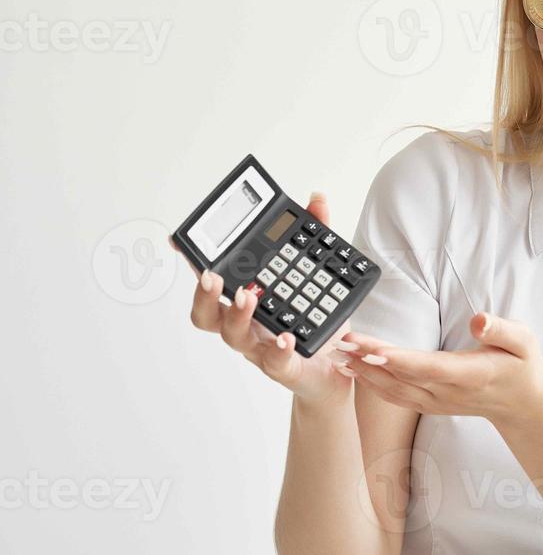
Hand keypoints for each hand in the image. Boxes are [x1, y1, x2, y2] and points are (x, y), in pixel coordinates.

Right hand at [172, 191, 350, 405]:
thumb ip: (317, 233)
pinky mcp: (286, 367)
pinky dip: (279, 350)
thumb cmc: (316, 319)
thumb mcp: (320, 271)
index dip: (193, 264)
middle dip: (204, 294)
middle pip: (208, 315)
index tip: (179, 242)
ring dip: (238, 315)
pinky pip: (275, 362)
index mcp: (247, 301)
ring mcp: (262, 347)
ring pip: (234, 336)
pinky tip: (286, 337)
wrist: (338, 367)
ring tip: (249, 296)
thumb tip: (316, 199)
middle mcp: (247, 325)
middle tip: (211, 276)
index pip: (213, 282)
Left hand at [338, 313, 542, 428]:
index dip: (398, 359)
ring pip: (393, 388)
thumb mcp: (524, 341)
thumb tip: (479, 319)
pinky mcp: (429, 404)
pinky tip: (355, 371)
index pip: (428, 366)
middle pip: (402, 376)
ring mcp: (437, 401)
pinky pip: (396, 396)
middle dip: (370, 359)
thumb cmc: (522, 364)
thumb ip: (501, 330)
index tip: (372, 348)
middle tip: (343, 342)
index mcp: (469, 375)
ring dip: (364, 372)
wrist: (522, 403)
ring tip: (339, 354)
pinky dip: (372, 384)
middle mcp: (448, 392)